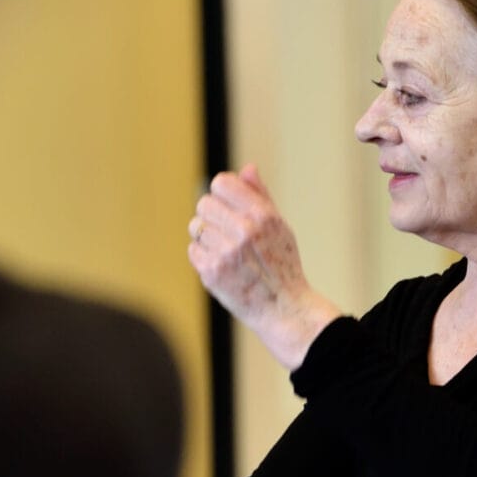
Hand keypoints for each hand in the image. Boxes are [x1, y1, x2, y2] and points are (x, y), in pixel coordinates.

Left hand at [188, 164, 340, 369]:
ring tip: (225, 250)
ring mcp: (226, 252)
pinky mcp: (211, 272)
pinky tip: (221, 265)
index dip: (222, 193)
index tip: (228, 206)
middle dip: (212, 215)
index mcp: (263, 215)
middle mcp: (244, 231)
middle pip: (204, 203)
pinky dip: (203, 256)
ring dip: (207, 236)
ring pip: (196, 226)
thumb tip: (247, 168)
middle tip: (226, 232)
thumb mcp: (280, 226)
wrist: (283, 308)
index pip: (222, 183)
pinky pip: (193, 250)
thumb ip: (261, 196)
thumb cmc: (283, 266)